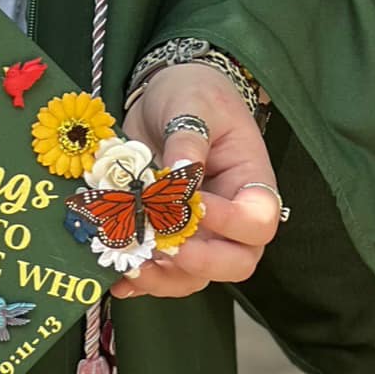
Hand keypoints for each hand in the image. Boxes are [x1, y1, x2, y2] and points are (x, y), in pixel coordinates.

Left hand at [109, 63, 280, 300]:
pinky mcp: (169, 236)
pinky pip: (163, 271)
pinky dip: (141, 280)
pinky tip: (116, 279)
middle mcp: (232, 216)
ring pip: (195, 276)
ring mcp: (201, 231)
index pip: (258, 221)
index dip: (231, 223)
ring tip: (129, 265)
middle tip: (163, 246)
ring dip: (163, 277)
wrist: (169, 95)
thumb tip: (178, 175)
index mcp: (250, 181)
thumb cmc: (194, 93)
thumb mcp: (193, 104)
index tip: (195, 206)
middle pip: (237, 262)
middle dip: (200, 262)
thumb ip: (188, 138)